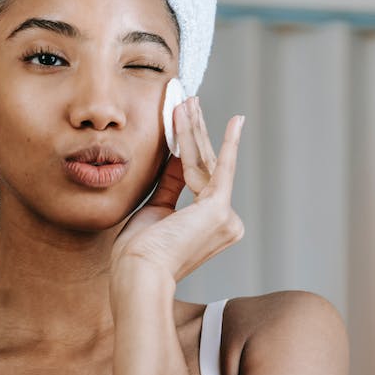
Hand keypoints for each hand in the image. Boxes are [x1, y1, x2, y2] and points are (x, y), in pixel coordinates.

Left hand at [110, 96, 245, 284]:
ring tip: (188, 101)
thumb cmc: (139, 252)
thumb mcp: (155, 209)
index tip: (185, 124)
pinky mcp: (219, 209)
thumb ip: (171, 183)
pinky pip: (221, 167)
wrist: (138, 273)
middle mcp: (227, 223)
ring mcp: (227, 218)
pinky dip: (227, 142)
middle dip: (195, 132)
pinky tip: (236, 122)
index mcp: (211, 227)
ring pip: (207, 162)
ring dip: (194, 130)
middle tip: (189, 102)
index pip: (200, 178)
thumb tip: (179, 155)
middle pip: (207, 166)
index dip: (190, 148)